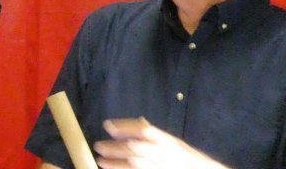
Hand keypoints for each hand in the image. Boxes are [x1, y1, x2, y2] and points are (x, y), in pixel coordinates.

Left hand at [94, 117, 229, 168]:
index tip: (107, 125)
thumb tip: (140, 122)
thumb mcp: (172, 142)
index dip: (124, 126)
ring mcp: (158, 166)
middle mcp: (162, 153)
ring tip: (100, 160)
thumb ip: (154, 133)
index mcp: (166, 140)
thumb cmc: (187, 158)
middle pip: (134, 148)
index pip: (143, 130)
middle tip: (98, 145)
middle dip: (115, 146)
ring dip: (115, 162)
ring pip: (133, 164)